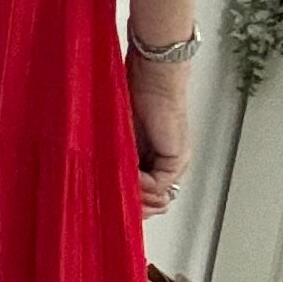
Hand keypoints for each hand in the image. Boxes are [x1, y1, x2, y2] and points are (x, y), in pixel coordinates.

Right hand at [128, 53, 191, 214]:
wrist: (151, 75)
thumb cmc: (131, 94)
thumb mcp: (116, 134)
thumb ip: (116, 157)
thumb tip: (106, 180)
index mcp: (151, 155)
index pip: (145, 190)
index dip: (132, 201)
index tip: (114, 205)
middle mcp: (165, 162)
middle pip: (153, 198)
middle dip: (137, 206)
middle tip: (118, 206)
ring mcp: (173, 161)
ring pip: (157, 195)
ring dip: (138, 196)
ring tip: (121, 189)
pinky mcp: (176, 157)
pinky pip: (160, 183)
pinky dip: (144, 185)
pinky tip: (131, 175)